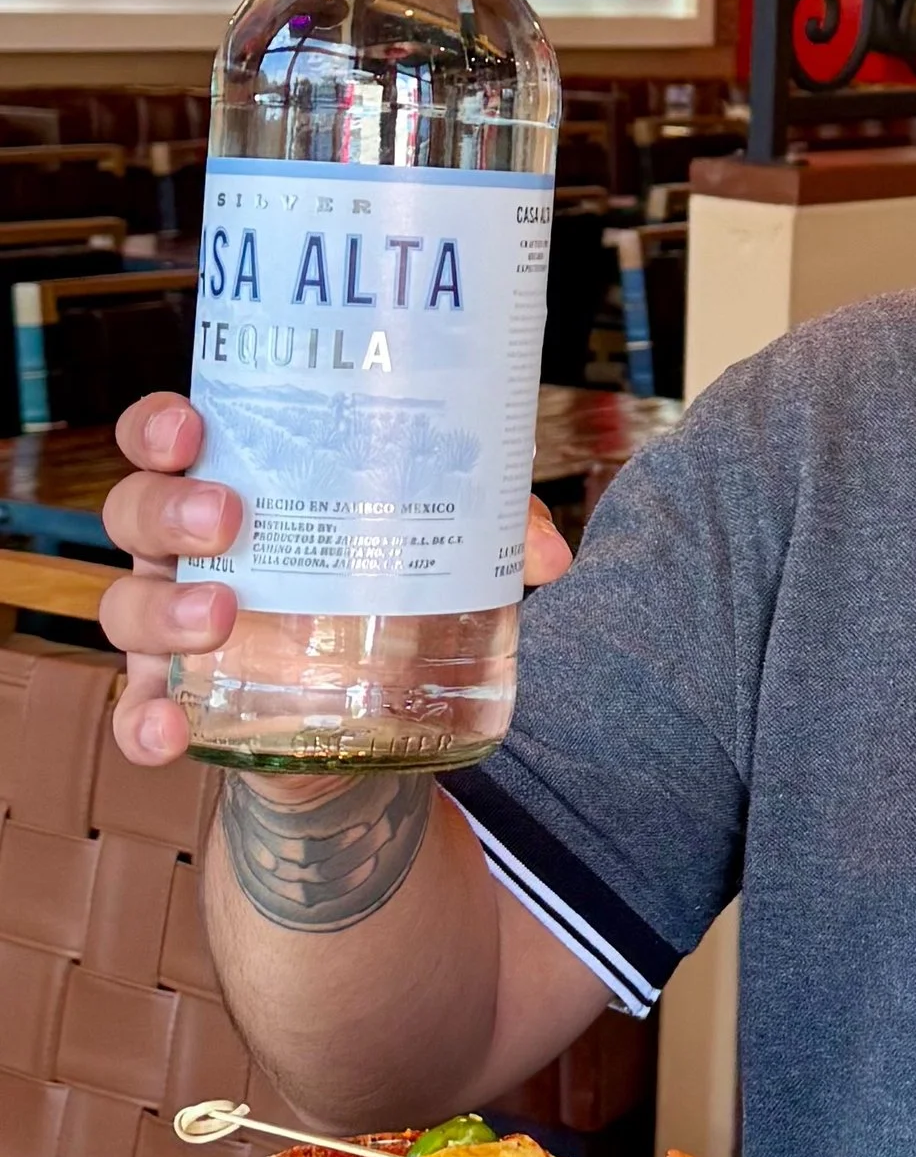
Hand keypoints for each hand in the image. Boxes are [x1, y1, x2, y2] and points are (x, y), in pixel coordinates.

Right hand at [100, 392, 574, 771]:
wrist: (378, 718)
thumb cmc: (390, 589)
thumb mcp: (440, 547)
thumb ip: (491, 530)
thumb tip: (548, 554)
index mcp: (236, 486)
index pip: (168, 438)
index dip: (159, 425)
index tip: (189, 427)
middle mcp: (188, 551)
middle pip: (135, 512)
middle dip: (169, 510)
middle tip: (229, 517)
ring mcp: (176, 630)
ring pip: (126, 609)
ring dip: (163, 610)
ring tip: (221, 615)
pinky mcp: (188, 703)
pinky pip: (137, 714)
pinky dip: (143, 723)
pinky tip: (169, 731)